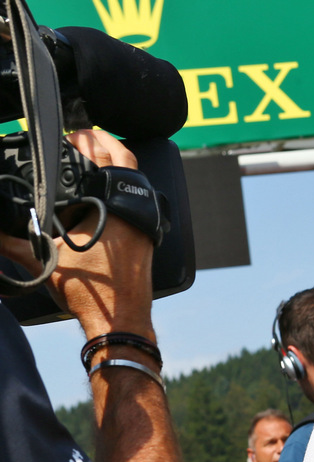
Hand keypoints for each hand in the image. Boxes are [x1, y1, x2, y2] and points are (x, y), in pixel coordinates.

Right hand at [0, 130, 154, 339]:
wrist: (120, 322)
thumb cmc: (90, 293)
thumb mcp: (44, 259)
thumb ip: (13, 240)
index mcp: (115, 208)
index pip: (111, 158)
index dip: (92, 140)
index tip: (74, 134)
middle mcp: (136, 214)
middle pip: (129, 165)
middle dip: (106, 148)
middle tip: (83, 140)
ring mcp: (145, 228)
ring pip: (134, 187)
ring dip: (114, 172)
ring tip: (90, 163)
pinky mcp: (147, 242)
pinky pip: (136, 207)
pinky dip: (119, 196)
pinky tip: (100, 199)